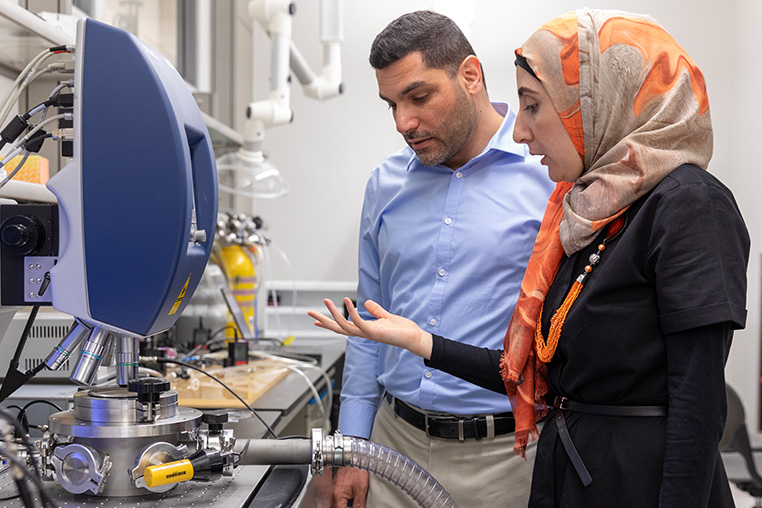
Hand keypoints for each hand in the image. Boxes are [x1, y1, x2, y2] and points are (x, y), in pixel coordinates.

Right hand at [308, 298, 432, 359]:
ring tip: (326, 301)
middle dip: (323, 321)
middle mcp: (363, 333)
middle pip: (338, 328)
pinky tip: (348, 301)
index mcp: (364, 330)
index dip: (328, 324)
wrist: (414, 337)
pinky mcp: (375, 332)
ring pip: (344, 326)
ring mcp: (368, 334)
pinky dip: (352, 312)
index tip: (315, 321)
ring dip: (334, 314)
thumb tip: (367, 303)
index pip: (342, 327)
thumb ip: (376, 310)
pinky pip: (359, 322)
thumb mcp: (386, 317)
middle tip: (310, 312)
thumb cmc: (402, 329)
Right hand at [332, 467, 368, 507]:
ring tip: (351, 501)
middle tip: (352, 504)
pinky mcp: (336, 484)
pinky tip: (350, 497)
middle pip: (335, 507)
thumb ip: (358, 504)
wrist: (355, 456)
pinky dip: (342, 499)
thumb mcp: (361, 490)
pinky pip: (336, 496)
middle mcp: (333, 492)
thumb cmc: (358, 470)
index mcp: (337, 495)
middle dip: (343, 507)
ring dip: (342, 504)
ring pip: (335, 502)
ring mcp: (334, 487)